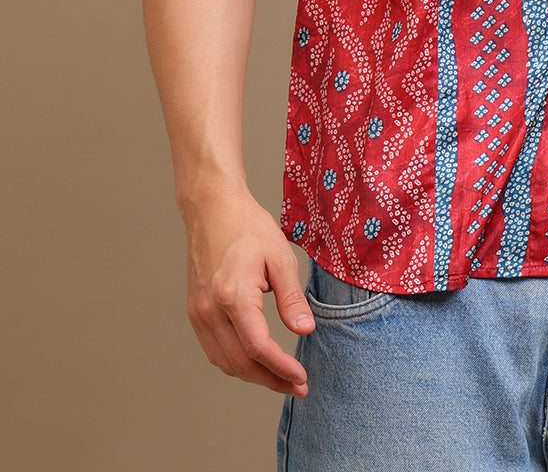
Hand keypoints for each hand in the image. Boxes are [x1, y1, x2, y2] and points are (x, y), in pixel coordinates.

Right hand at [184, 186, 313, 395]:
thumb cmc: (248, 227)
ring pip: (224, 361)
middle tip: (297, 386)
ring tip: (281, 378)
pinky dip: (235, 362)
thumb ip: (291, 298)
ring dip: (253, 376)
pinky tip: (256, 361)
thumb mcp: (280, 258)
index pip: (258, 348)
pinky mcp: (195, 311)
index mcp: (233, 295)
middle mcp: (210, 309)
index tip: (301, 378)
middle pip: (240, 363)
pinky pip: (214, 349)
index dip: (281, 369)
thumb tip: (304, 330)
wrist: (212, 209)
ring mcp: (198, 312)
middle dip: (271, 380)